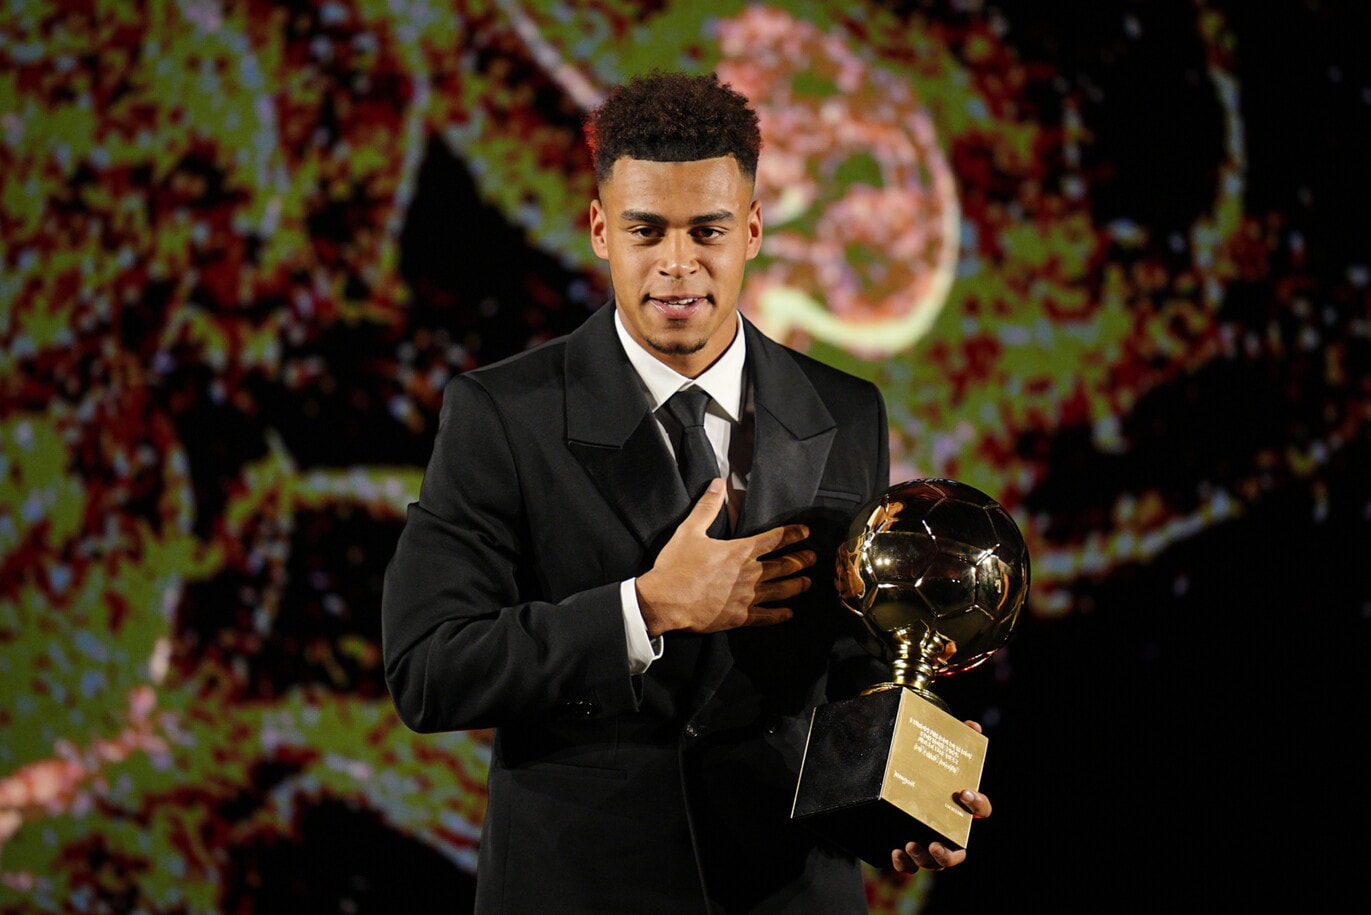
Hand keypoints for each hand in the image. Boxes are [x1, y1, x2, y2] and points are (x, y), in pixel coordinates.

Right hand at [636, 478, 814, 636]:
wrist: (665, 601)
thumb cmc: (676, 565)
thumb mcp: (689, 531)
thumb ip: (706, 507)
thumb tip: (717, 484)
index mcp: (739, 551)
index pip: (773, 539)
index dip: (792, 534)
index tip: (805, 532)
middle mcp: (748, 574)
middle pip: (782, 565)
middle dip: (800, 560)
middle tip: (813, 557)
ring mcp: (746, 597)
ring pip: (779, 590)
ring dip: (796, 585)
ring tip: (807, 582)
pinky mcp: (739, 617)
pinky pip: (765, 616)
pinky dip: (779, 615)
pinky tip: (788, 613)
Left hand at [891, 721, 992, 873]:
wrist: (888, 780)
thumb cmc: (921, 767)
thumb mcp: (935, 751)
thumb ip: (954, 738)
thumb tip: (973, 726)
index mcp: (959, 805)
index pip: (982, 809)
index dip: (978, 803)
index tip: (964, 792)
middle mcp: (946, 827)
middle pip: (958, 852)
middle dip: (949, 854)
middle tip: (935, 842)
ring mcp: (926, 840)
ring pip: (934, 863)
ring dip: (925, 859)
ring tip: (910, 844)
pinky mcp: (905, 848)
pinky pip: (908, 866)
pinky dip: (903, 864)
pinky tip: (895, 852)